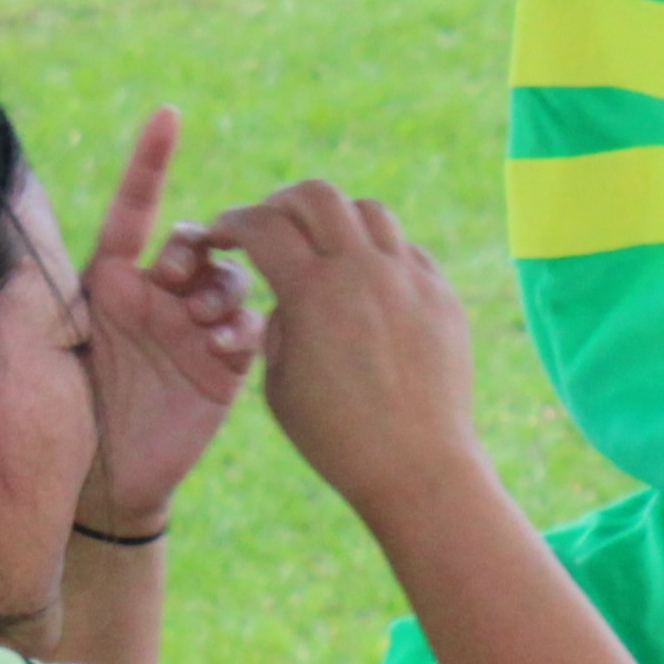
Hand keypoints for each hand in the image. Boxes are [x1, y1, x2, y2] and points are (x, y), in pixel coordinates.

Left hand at [73, 109, 253, 538]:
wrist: (100, 482)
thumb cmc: (61, 412)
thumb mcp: (45, 346)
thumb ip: (44, 299)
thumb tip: (8, 240)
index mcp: (111, 280)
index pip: (135, 208)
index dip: (151, 161)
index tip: (168, 116)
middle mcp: (159, 297)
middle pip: (197, 243)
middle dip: (196, 246)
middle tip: (177, 274)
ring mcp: (195, 330)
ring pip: (229, 281)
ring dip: (222, 288)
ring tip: (202, 320)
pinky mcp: (223, 367)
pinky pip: (248, 330)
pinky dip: (243, 327)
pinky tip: (224, 344)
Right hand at [202, 181, 487, 520]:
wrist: (418, 468)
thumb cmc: (336, 438)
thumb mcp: (280, 382)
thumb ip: (278, 322)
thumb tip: (289, 289)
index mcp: (313, 292)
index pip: (263, 226)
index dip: (232, 222)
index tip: (222, 233)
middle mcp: (364, 272)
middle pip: (317, 195)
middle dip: (281, 202)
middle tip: (269, 223)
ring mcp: (409, 279)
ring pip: (368, 210)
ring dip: (335, 219)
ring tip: (321, 246)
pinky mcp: (441, 296)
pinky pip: (405, 249)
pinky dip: (377, 252)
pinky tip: (364, 281)